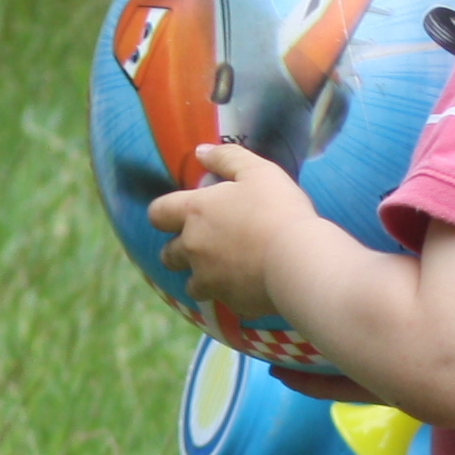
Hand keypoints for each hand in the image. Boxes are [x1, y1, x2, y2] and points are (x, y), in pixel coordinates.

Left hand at [148, 142, 321, 323]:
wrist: (298, 259)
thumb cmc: (277, 208)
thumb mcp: (256, 171)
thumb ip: (226, 158)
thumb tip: (201, 151)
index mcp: (194, 213)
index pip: (157, 213)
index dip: (164, 214)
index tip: (179, 214)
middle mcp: (192, 248)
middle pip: (167, 254)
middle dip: (179, 251)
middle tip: (207, 243)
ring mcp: (207, 279)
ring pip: (190, 284)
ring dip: (202, 277)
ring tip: (227, 269)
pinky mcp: (227, 302)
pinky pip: (221, 301)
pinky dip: (231, 294)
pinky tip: (250, 285)